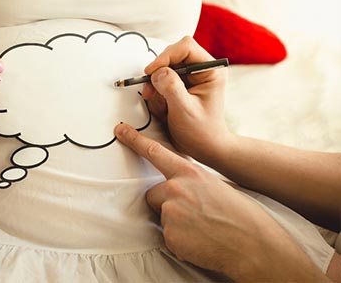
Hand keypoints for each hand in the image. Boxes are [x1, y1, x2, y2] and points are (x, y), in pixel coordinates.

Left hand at [114, 123, 329, 281]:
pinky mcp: (171, 236)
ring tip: (202, 229)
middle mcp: (176, 189)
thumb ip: (191, 182)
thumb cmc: (241, 214)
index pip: (155, 152)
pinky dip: (181, 242)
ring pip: (162, 217)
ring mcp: (171, 212)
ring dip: (176, 224)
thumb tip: (177, 188)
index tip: (120, 130)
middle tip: (192, 214)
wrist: (254, 244)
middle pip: (153, 194)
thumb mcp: (215, 186)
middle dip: (165, 204)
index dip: (134, 140)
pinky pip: (169, 238)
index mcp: (189, 173)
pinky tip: (200, 242)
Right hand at [141, 36, 230, 163]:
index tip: (151, 72)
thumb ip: (172, 88)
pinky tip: (163, 108)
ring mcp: (190, 77)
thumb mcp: (185, 111)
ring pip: (163, 68)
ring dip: (156, 86)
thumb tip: (158, 71)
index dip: (165, 56)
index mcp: (211, 70)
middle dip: (158, 74)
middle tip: (150, 92)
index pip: (186, 47)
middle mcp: (202, 69)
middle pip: (172, 55)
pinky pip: (160, 81)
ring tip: (160, 106)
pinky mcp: (180, 85)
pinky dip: (156, 94)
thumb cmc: (201, 132)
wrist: (204, 148)